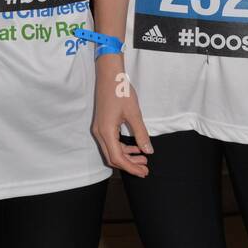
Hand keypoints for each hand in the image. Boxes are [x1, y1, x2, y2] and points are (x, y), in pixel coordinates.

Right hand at [90, 57, 151, 177]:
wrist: (109, 75)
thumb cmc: (120, 91)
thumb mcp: (134, 113)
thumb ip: (141, 133)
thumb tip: (148, 151)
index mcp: (106, 132)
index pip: (118, 158)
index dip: (131, 167)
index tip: (144, 172)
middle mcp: (99, 133)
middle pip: (113, 158)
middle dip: (129, 165)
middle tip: (145, 168)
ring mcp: (99, 129)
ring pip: (111, 151)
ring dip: (126, 156)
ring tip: (143, 158)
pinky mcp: (102, 124)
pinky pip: (111, 142)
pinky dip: (122, 147)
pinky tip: (135, 146)